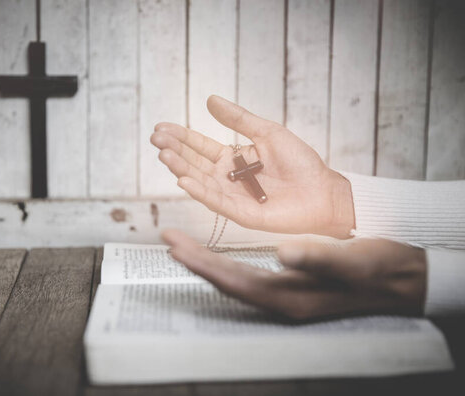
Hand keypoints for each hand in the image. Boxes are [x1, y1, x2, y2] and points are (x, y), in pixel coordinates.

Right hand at [151, 95, 353, 237]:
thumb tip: (211, 99)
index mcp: (232, 159)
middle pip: (194, 163)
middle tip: (156, 138)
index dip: (181, 137)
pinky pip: (216, 202)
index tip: (161, 127)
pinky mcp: (240, 214)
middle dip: (174, 151)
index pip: (199, 146)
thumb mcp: (267, 132)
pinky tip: (183, 180)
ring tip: (164, 155)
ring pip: (199, 182)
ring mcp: (231, 197)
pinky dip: (199, 192)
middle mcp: (226, 178)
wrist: (323, 191)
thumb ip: (238, 119)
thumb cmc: (300, 163)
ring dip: (180, 169)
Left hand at [162, 229, 425, 320]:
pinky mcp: (291, 286)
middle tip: (169, 240)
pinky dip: (227, 263)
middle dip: (196, 262)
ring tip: (184, 245)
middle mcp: (282, 301)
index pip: (235, 281)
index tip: (176, 246)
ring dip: (208, 263)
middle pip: (227, 282)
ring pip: (235, 279)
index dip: (203, 265)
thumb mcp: (352, 261)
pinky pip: (248, 275)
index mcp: (291, 297)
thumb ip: (318, 258)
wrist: (401, 281)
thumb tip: (282, 253)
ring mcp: (286, 296)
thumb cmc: (379, 270)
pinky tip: (218, 254)